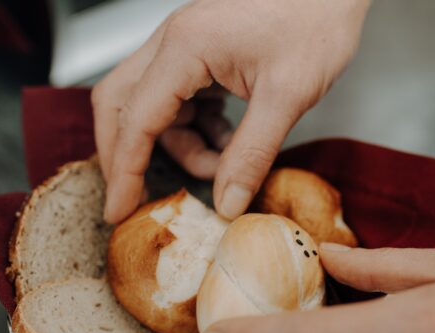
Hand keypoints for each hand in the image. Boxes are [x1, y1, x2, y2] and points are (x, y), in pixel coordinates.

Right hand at [93, 0, 370, 222]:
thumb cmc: (316, 21)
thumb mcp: (287, 97)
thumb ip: (252, 155)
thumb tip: (226, 203)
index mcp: (185, 48)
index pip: (136, 120)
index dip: (124, 172)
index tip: (118, 210)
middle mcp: (173, 42)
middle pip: (121, 106)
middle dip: (128, 156)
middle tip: (140, 198)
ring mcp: (185, 46)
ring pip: (153, 107)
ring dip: (178, 146)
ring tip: (222, 165)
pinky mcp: (202, 53)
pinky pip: (179, 100)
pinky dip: (196, 130)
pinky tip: (229, 140)